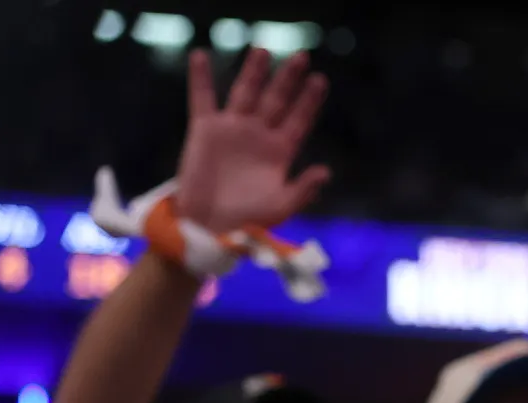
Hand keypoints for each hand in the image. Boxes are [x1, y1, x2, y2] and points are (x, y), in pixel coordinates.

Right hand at [175, 48, 331, 233]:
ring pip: (246, 92)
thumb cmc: (248, 221)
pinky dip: (201, 78)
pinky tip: (201, 55)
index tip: (320, 80)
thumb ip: (303, 190)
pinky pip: (203, 98)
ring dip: (254, 72)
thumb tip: (325, 172)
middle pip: (277, 100)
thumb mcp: (281, 208)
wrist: (209, 227)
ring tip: (264, 51)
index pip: (299, 120)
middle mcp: (258, 135)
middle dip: (288, 79)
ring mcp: (232, 129)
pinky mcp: (205, 130)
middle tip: (302, 57)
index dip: (309, 101)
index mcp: (280, 152)